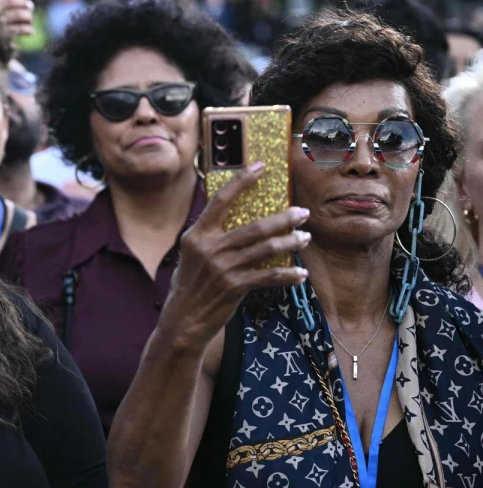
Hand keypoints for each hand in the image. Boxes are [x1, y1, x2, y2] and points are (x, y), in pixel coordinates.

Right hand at [0, 0, 34, 38]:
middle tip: (30, 5)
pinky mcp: (3, 35)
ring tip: (30, 18)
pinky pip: (19, 29)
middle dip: (22, 2)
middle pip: (10, 2)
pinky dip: (27, 29)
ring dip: (27, 16)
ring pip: (17, 15)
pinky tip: (30, 31)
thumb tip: (9, 8)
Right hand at [161, 163, 309, 350]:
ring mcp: (222, 268)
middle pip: (254, 226)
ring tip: (305, 237)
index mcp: (196, 236)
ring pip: (265, 249)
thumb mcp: (191, 256)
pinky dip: (287, 274)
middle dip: (283, 218)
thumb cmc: (188, 286)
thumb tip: (234, 219)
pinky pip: (268, 276)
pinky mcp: (234, 287)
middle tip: (302, 212)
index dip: (242, 181)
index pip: (221, 200)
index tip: (261, 167)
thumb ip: (209, 238)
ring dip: (290, 242)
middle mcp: (209, 248)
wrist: (183, 320)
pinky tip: (300, 273)